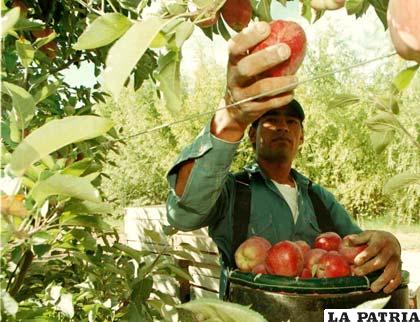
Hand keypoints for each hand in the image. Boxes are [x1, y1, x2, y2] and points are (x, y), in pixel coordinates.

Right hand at [211, 21, 297, 140]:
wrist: (234, 110)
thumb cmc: (247, 79)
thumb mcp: (245, 63)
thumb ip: (259, 50)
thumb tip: (287, 32)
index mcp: (233, 62)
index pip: (235, 47)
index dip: (249, 37)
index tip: (266, 27)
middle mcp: (234, 78)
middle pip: (246, 68)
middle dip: (266, 58)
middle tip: (286, 50)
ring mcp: (241, 95)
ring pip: (260, 89)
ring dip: (281, 83)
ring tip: (295, 80)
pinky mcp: (250, 109)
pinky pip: (269, 104)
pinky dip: (282, 98)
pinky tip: (291, 93)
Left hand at [346, 230, 401, 293]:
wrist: (391, 240)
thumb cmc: (374, 239)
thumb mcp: (367, 235)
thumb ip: (358, 238)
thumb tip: (347, 241)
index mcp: (381, 240)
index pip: (373, 248)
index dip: (365, 255)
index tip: (356, 261)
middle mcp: (390, 250)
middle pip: (381, 261)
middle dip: (368, 268)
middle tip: (357, 273)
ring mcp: (396, 260)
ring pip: (391, 271)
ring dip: (382, 280)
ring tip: (373, 288)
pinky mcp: (399, 268)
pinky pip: (398, 277)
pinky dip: (393, 285)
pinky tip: (385, 290)